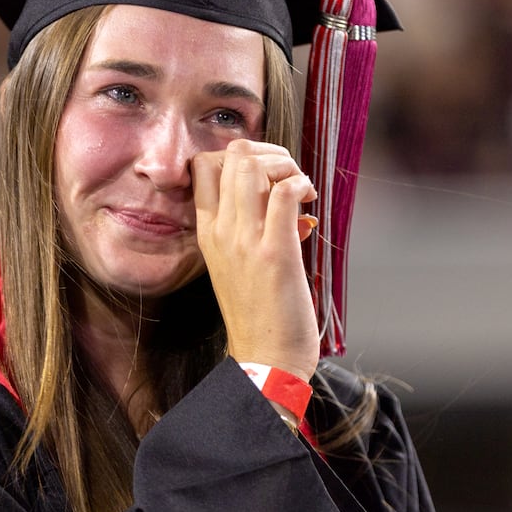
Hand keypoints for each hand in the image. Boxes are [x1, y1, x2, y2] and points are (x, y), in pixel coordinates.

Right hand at [192, 139, 320, 381]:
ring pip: (254, 165)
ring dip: (286, 165)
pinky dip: (301, 185)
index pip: (202, 166)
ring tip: (299, 188)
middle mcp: (221, 231)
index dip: (236, 154)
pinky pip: (284, 193)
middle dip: (268, 151)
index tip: (264, 173)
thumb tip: (288, 200)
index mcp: (208, 233)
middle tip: (288, 175)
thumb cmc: (258, 314)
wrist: (265, 360)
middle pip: (231, 154)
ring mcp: (246, 241)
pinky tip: (309, 202)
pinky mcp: (276, 253)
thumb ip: (254, 228)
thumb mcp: (239, 264)